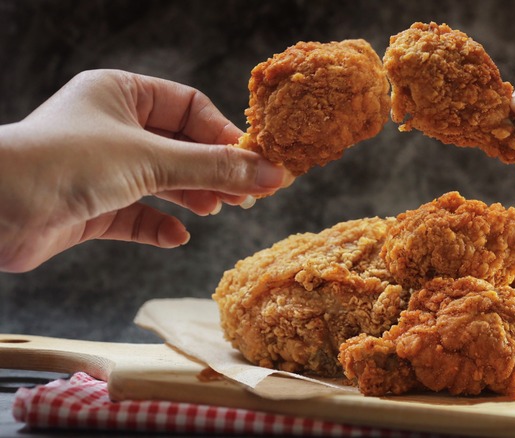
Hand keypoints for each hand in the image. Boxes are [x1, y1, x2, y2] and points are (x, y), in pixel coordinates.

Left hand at [0, 69, 293, 272]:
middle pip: (181, 146)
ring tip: (217, 210)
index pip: (190, 108)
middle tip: (246, 194)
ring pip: (163, 181)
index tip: (255, 163)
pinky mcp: (92, 206)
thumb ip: (214, 168)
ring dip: (192, 196)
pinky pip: (137, 214)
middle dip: (213, 170)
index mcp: (121, 94)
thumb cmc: (64, 163)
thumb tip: (272, 174)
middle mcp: (112, 127)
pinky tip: (176, 237)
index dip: (224, 135)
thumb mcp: (151, 159)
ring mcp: (102, 168)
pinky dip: (159, 225)